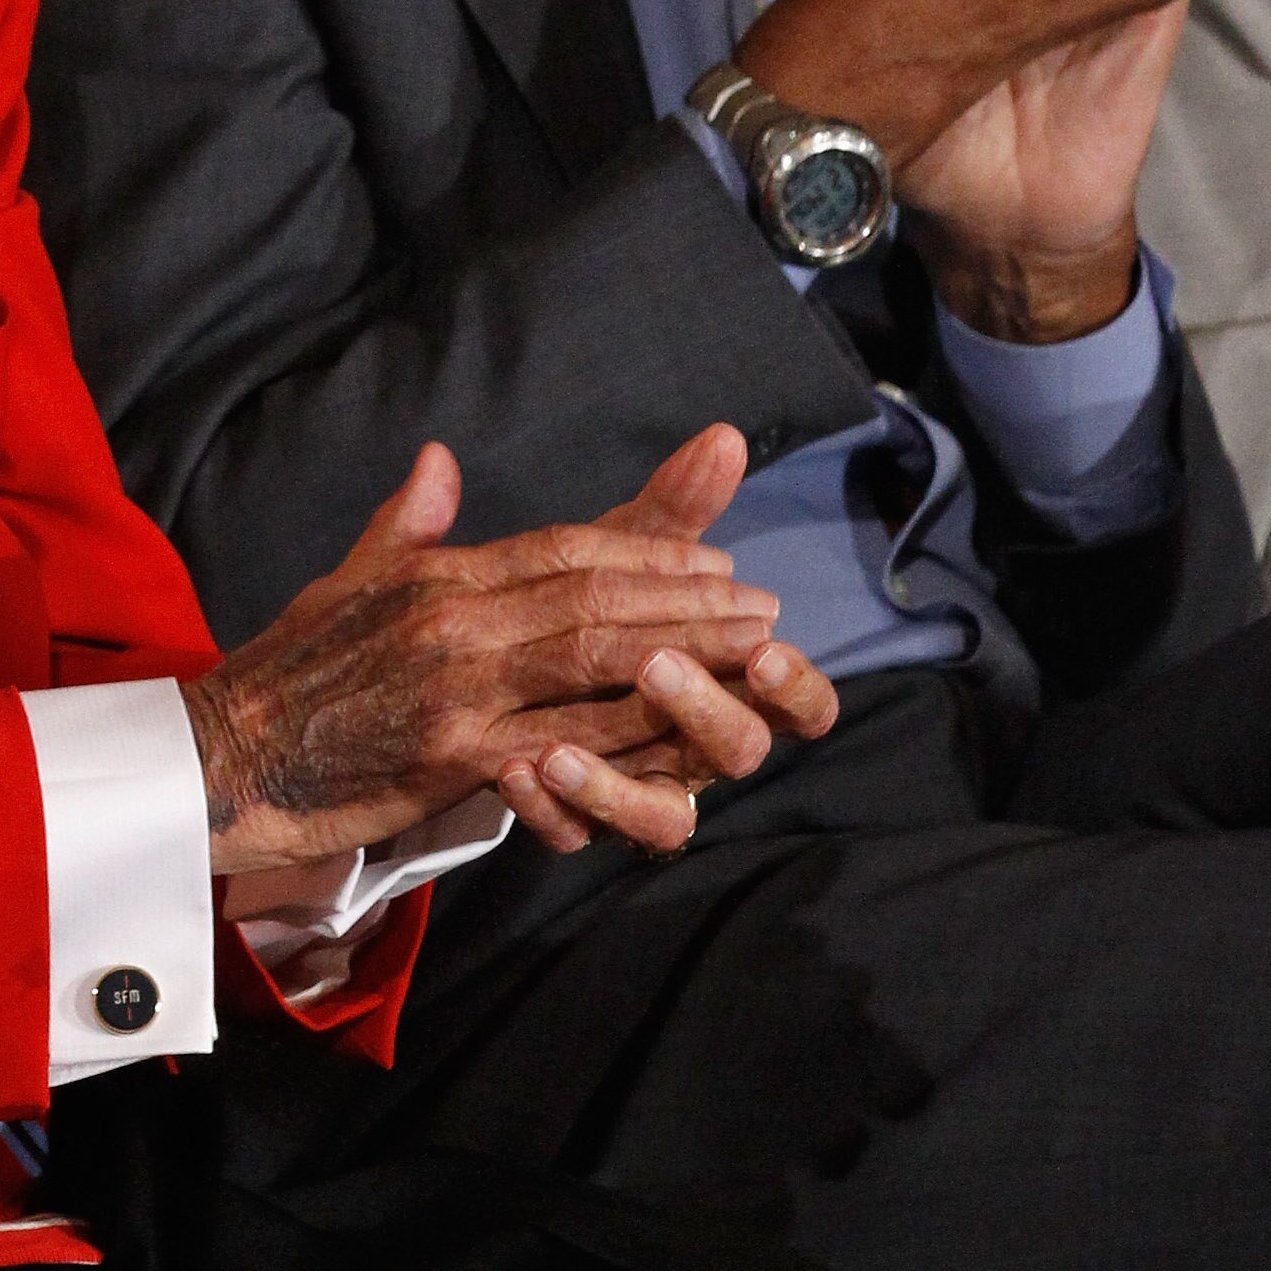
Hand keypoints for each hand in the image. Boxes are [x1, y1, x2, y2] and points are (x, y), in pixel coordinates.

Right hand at [180, 431, 816, 873]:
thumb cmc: (290, 669)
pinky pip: (564, 741)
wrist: (228, 751)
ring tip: (754, 656)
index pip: (563, 546)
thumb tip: (437, 460)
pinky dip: (632, 737)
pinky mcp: (453, 753)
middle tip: (762, 603)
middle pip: (595, 595)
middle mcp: (456, 617)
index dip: (643, 549)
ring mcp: (458, 685)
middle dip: (687, 596)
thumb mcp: (348, 577)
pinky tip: (685, 739)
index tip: (709, 554)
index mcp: (438, 573)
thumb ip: (407, 523)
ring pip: (594, 658)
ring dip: (686, 655)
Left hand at [507, 426, 837, 845]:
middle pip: (736, 753)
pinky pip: (575, 835)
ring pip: (664, 816)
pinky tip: (515, 771)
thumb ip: (672, 510)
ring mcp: (636, 792)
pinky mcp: (574, 823)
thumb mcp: (612, 559)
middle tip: (660, 667)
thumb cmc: (574, 616)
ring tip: (559, 748)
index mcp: (725, 687)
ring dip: (617, 779)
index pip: (796, 703)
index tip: (771, 639)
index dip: (794, 683)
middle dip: (705, 710)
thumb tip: (725, 435)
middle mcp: (693, 749)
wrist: (474, 689)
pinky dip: (550, 806)